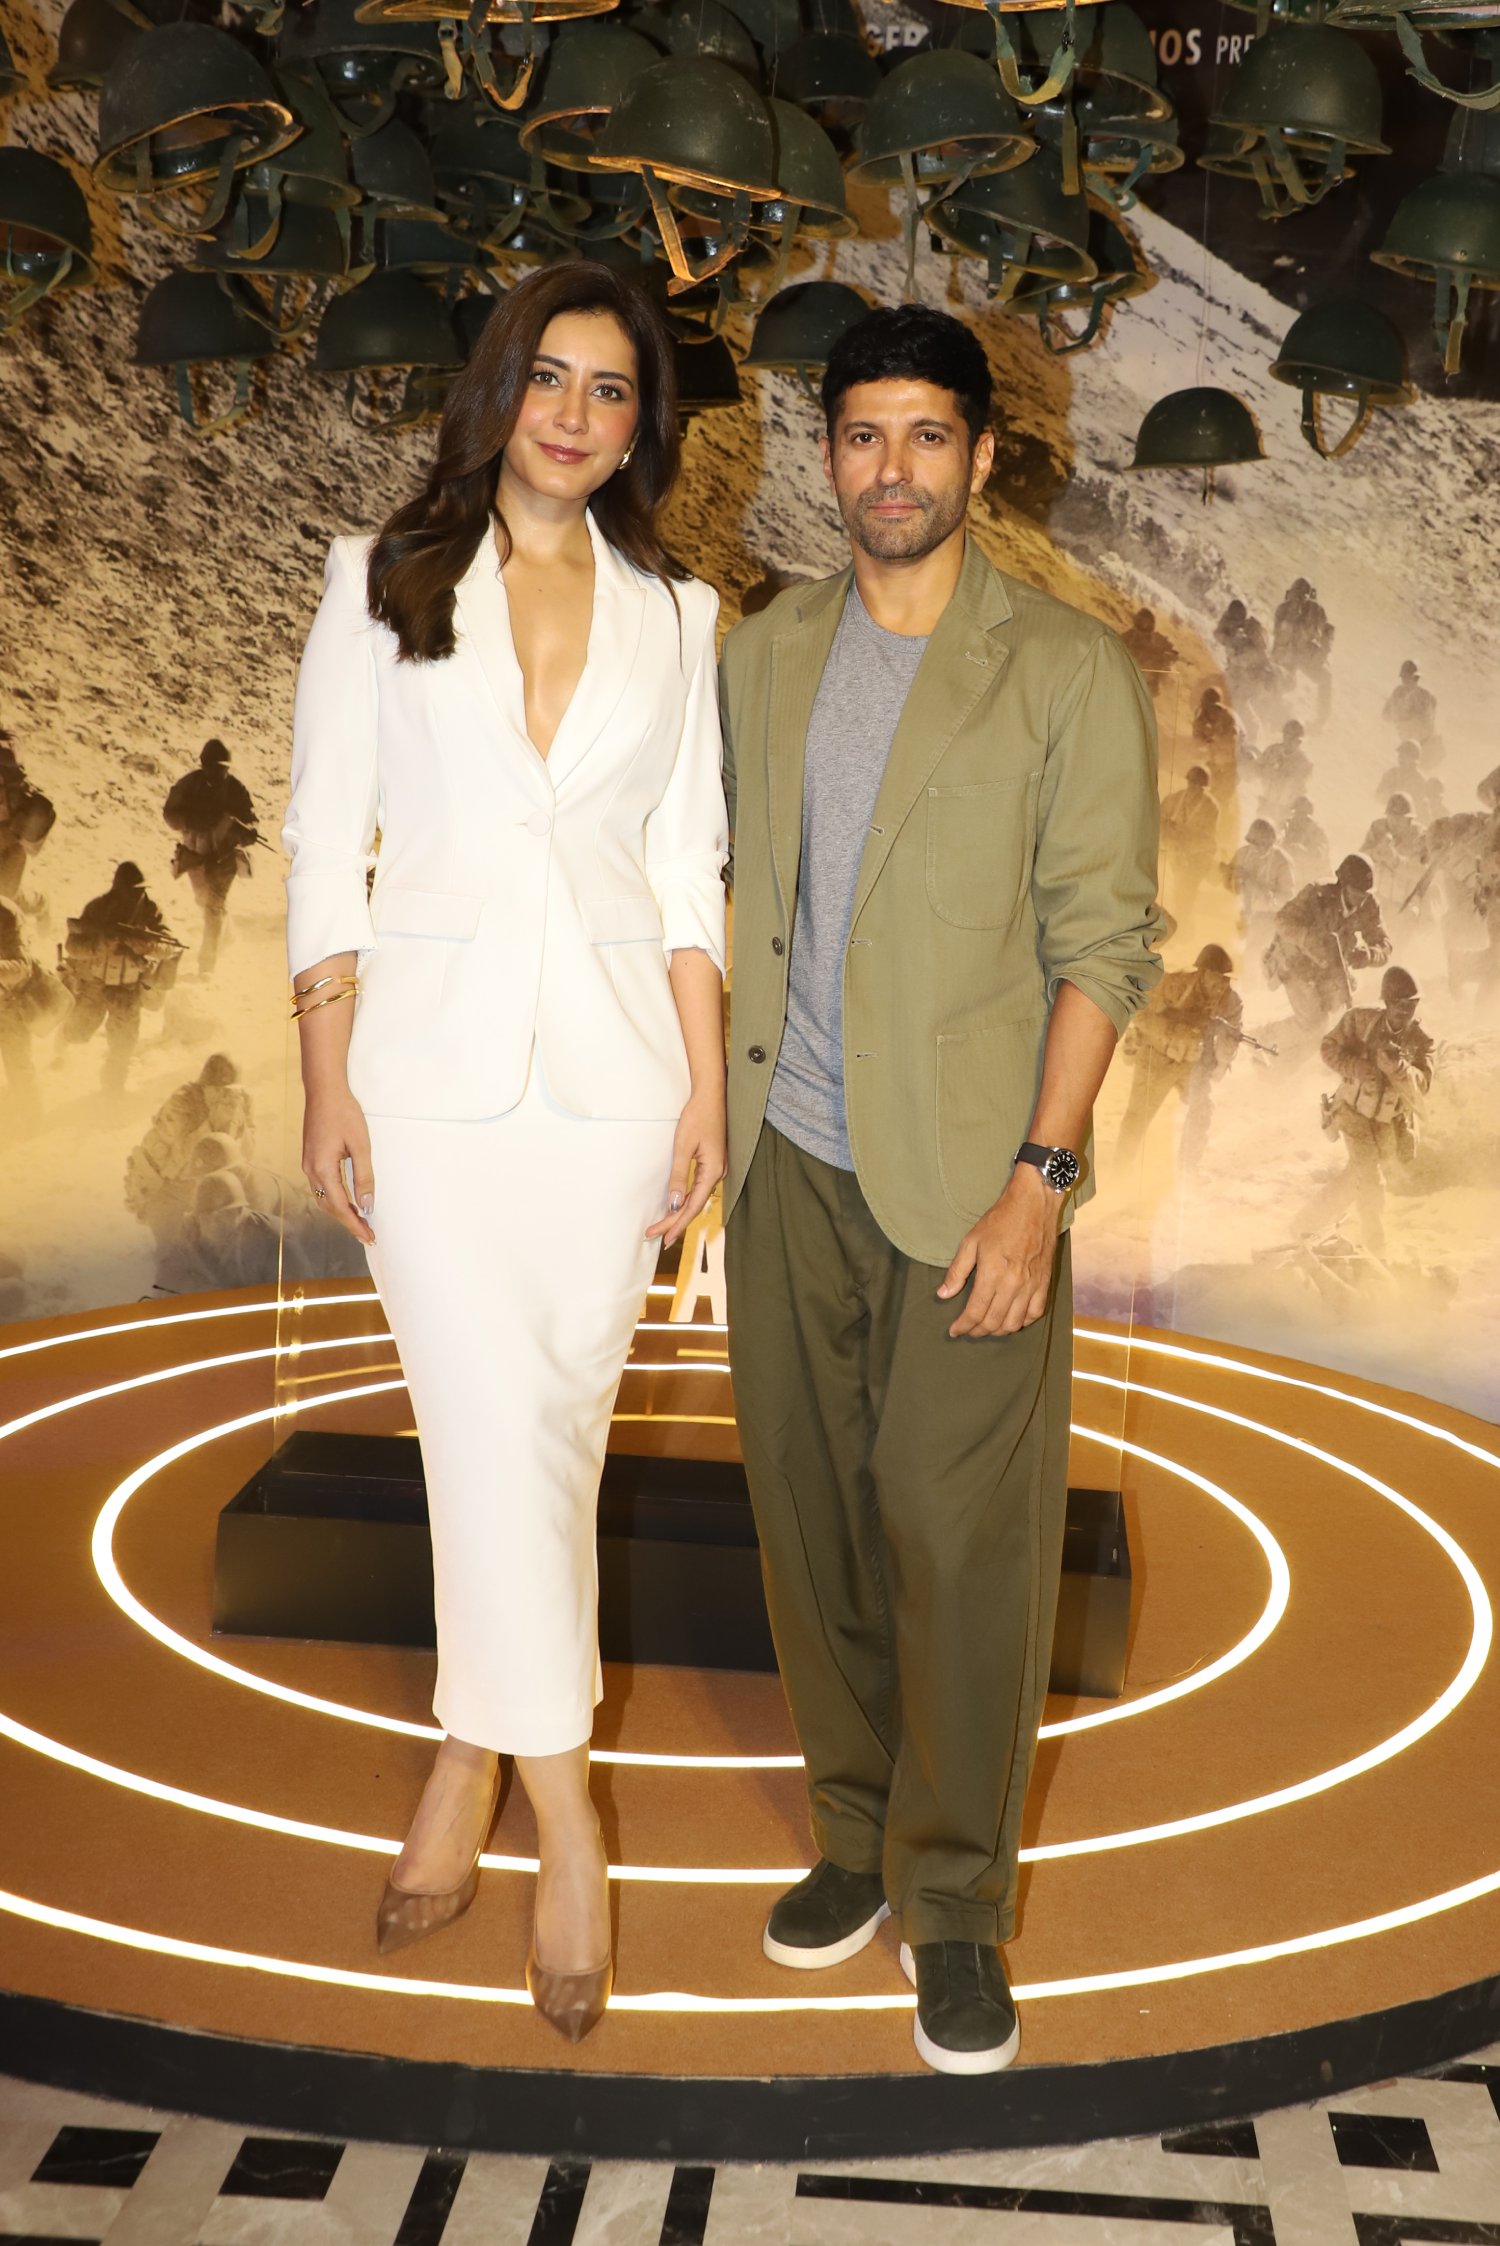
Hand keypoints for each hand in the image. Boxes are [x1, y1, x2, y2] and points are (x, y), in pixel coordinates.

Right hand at [302, 1087, 375, 1244]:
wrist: (324, 1090)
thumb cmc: (344, 1113)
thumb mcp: (360, 1145)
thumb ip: (364, 1177)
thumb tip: (367, 1205)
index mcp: (322, 1169)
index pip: (339, 1206)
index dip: (355, 1224)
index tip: (369, 1237)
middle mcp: (310, 1170)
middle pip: (329, 1206)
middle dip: (348, 1222)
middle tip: (368, 1235)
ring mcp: (308, 1164)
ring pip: (323, 1198)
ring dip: (340, 1212)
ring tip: (360, 1223)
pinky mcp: (310, 1158)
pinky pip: (321, 1187)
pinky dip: (334, 1199)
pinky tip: (347, 1202)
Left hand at [646, 1086, 725, 1248]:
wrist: (710, 1096)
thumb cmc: (697, 1117)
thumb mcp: (683, 1146)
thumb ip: (679, 1176)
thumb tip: (674, 1204)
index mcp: (712, 1171)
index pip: (693, 1206)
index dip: (677, 1223)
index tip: (662, 1237)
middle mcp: (717, 1173)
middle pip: (695, 1205)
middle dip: (675, 1222)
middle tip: (656, 1237)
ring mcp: (716, 1169)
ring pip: (697, 1199)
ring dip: (680, 1214)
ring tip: (664, 1228)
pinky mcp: (712, 1163)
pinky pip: (699, 1189)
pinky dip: (686, 1201)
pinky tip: (677, 1207)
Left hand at [937, 1164, 1061, 1338]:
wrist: (1034, 1205)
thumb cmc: (1000, 1220)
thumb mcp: (971, 1241)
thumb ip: (957, 1271)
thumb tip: (943, 1294)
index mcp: (993, 1273)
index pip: (975, 1311)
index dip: (963, 1326)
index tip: (954, 1330)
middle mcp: (1014, 1283)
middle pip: (993, 1322)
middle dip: (977, 1331)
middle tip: (968, 1330)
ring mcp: (1032, 1285)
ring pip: (1014, 1323)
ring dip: (998, 1331)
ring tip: (987, 1327)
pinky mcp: (1044, 1282)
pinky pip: (1035, 1313)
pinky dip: (1022, 1322)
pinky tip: (1012, 1319)